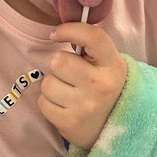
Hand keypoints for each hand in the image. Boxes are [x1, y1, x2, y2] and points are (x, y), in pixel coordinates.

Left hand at [39, 24, 126, 148]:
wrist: (113, 128)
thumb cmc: (103, 87)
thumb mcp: (107, 64)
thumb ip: (89, 46)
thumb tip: (58, 31)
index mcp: (113, 65)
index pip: (93, 37)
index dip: (70, 29)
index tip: (56, 34)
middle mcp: (101, 85)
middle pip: (59, 61)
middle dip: (59, 65)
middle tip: (70, 75)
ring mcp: (86, 106)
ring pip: (47, 83)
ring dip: (53, 85)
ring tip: (67, 92)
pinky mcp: (70, 123)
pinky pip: (43, 102)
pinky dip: (49, 103)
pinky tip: (64, 106)